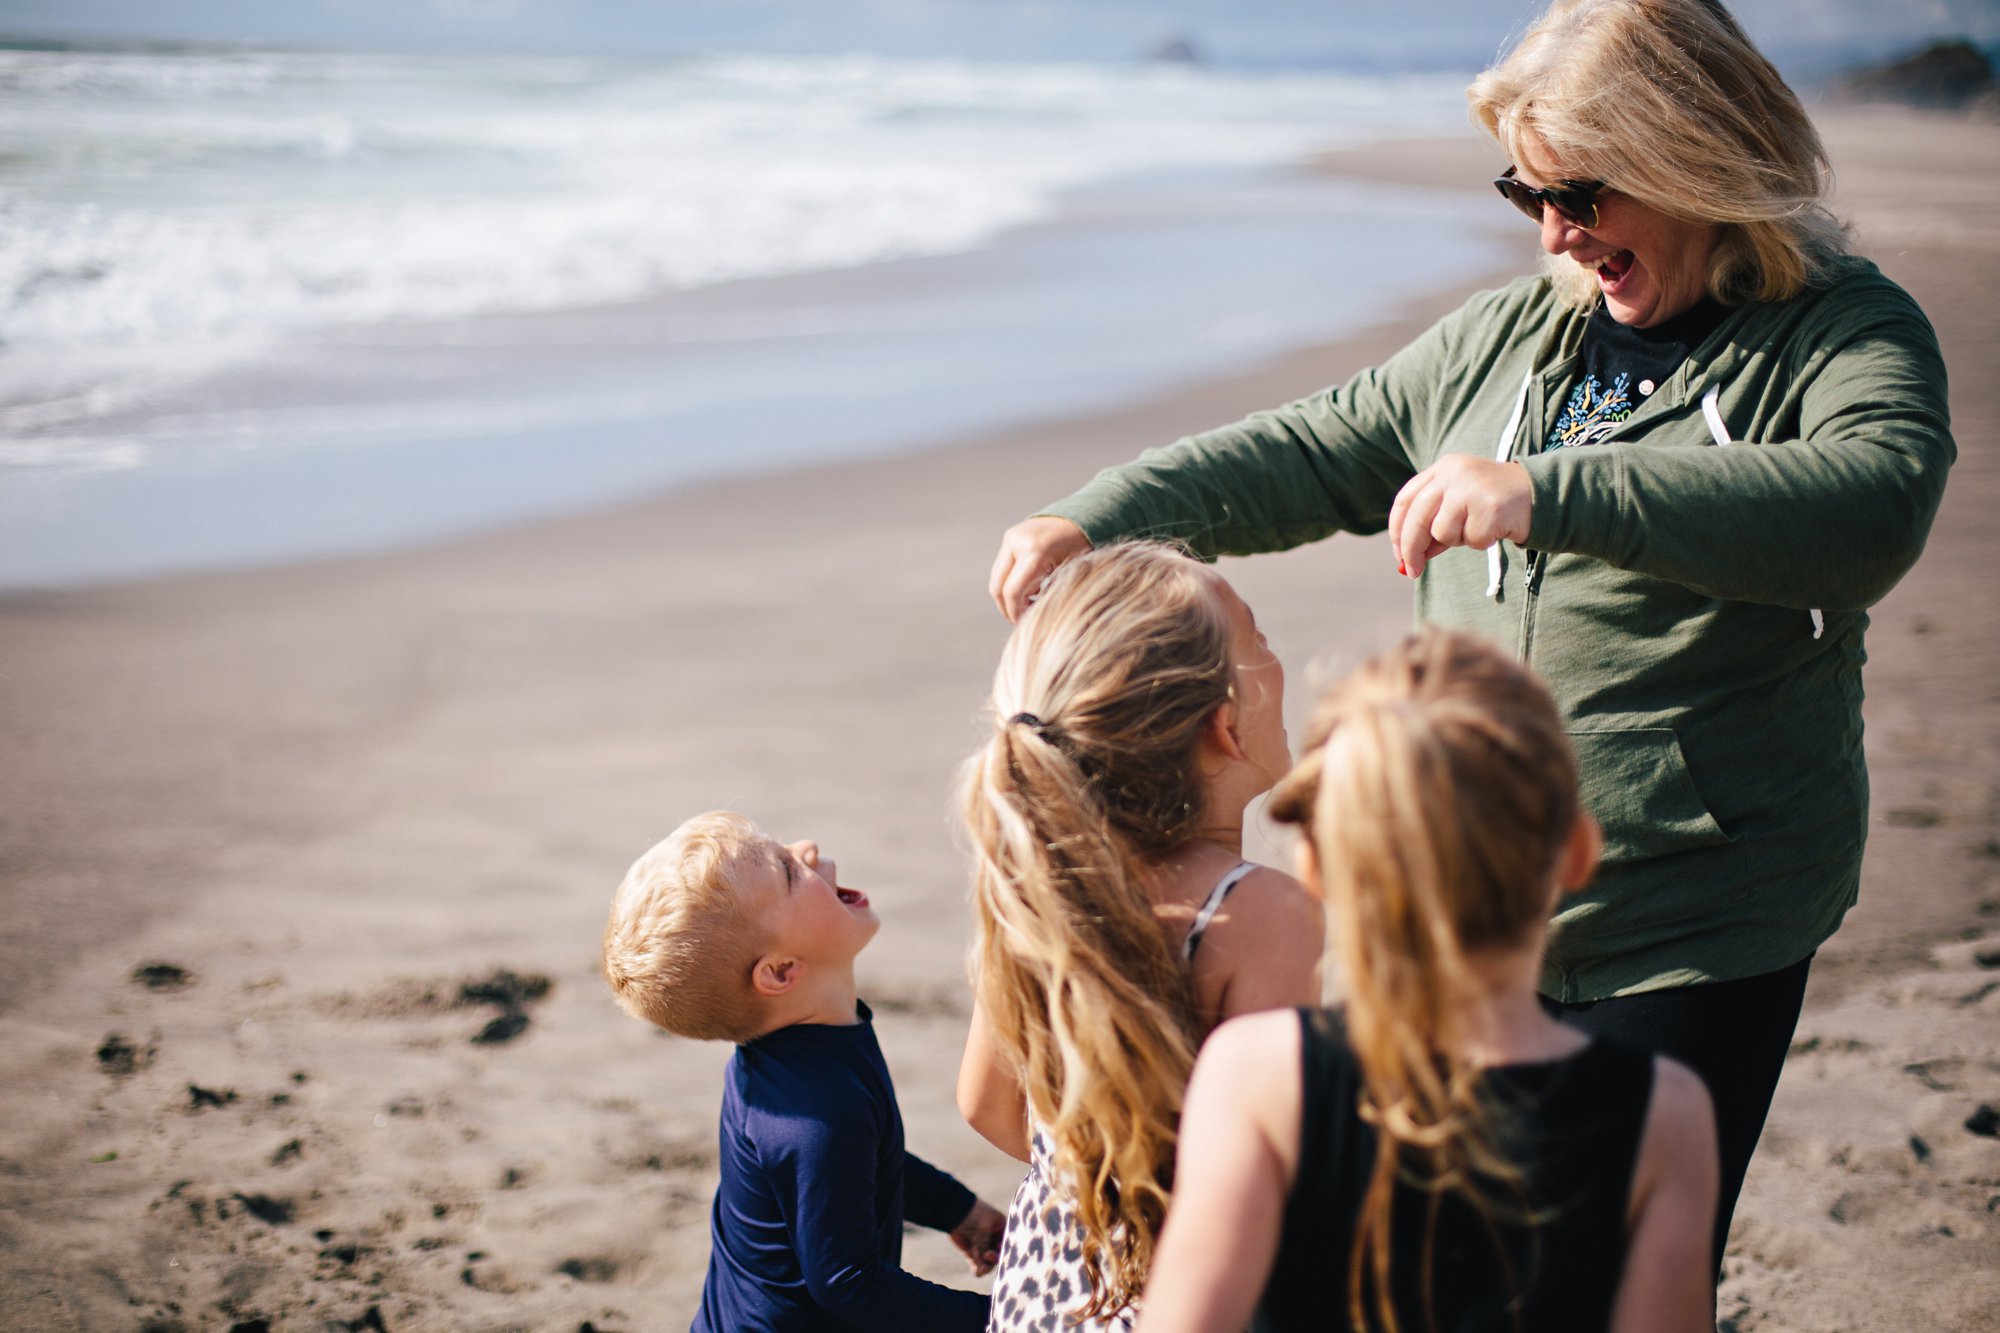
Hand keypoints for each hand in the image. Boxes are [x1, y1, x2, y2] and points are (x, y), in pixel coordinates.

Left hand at [948, 1198, 1006, 1275]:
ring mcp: (983, 1246)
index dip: (1006, 1248)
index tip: (999, 1248)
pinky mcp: (973, 1252)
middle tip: (987, 1255)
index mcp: (1001, 1227)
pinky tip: (977, 1271)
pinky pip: (978, 1265)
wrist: (953, 1212)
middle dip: (995, 1257)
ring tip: (981, 1269)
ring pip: (989, 1262)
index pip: (1008, 1241)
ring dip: (987, 1266)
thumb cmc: (971, 1215)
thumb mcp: (982, 1229)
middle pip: (1000, 1254)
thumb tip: (985, 1262)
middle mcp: (994, 1238)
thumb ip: (986, 1245)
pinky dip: (978, 1269)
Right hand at [989, 516, 1090, 621]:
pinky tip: (1029, 591)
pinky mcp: (1010, 537)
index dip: (1015, 613)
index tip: (1023, 624)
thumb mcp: (1071, 574)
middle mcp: (1017, 542)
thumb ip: (1049, 595)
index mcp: (1035, 552)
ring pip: (998, 578)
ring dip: (1008, 596)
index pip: (1012, 591)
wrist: (1085, 515)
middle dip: (1006, 608)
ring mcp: (1011, 537)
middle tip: (1020, 621)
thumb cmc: (1084, 549)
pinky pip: (1003, 567)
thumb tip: (1032, 619)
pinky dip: (1011, 582)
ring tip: (1028, 606)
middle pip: (998, 586)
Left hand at [1388, 455, 1532, 579]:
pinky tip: (1495, 529)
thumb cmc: (1493, 505)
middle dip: (1411, 549)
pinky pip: (1471, 540)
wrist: (1540, 494)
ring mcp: (1472, 487)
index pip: (1405, 500)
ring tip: (1478, 528)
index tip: (1398, 554)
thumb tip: (1408, 560)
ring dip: (1459, 541)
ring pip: (1443, 532)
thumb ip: (1433, 526)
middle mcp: (1454, 472)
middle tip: (1412, 571)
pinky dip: (1481, 542)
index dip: (1397, 530)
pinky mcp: (1490, 506)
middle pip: (1417, 517)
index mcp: (1443, 468)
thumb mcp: (1458, 508)